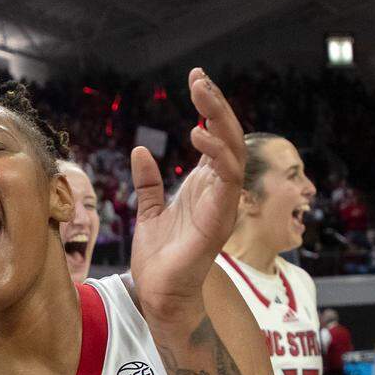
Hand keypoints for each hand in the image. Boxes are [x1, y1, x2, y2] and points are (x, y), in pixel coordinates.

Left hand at [129, 68, 244, 329]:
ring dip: (220, 122)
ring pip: (234, 153)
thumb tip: (140, 151)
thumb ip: (149, 182)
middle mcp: (218, 192)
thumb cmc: (159, 258)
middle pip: (228, 138)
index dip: (208, 110)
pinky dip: (217, 155)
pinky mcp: (219, 219)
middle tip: (199, 80)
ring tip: (201, 96)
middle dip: (217, 106)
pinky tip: (198, 135)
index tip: (195, 81)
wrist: (158, 294)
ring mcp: (222, 204)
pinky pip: (228, 180)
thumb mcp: (149, 211)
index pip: (214, 139)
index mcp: (204, 186)